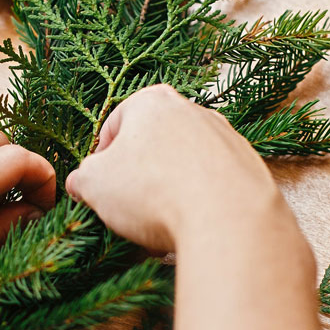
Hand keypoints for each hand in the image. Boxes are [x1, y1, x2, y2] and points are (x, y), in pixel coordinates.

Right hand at [64, 85, 292, 252]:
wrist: (228, 219)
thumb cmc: (153, 191)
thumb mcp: (94, 184)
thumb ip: (81, 178)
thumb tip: (80, 183)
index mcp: (152, 102)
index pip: (113, 126)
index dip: (99, 160)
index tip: (99, 187)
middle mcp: (193, 110)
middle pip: (152, 144)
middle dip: (137, 177)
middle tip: (127, 210)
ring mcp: (226, 137)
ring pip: (184, 165)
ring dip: (167, 192)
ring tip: (158, 226)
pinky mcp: (249, 167)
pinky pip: (213, 184)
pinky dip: (199, 202)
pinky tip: (190, 227)